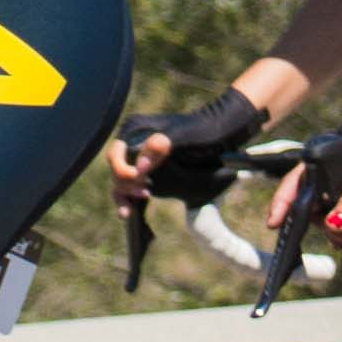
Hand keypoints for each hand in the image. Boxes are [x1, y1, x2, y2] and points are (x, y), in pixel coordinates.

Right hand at [107, 93, 263, 205]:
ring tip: (129, 211)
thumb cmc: (205, 129)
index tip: (139, 179)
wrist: (224, 133)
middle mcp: (133, 142)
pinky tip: (130, 212)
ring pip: (122, 180)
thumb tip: (140, 167)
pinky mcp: (150, 170)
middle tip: (144, 194)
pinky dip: (130, 199)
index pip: (116, 154)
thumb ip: (162, 145)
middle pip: (117, 169)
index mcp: (135, 129)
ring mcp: (141, 158)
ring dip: (124, 195)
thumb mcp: (185, 134)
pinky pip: (134, 185)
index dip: (123, 169)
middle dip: (124, 184)